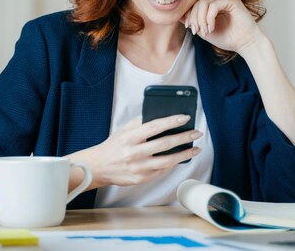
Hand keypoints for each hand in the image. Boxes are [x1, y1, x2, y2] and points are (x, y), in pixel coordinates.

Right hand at [67, 115, 201, 189]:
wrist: (98, 167)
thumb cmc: (113, 146)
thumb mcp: (123, 130)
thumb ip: (140, 123)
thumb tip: (161, 116)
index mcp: (129, 138)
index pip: (154, 126)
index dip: (171, 121)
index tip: (185, 117)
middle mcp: (134, 153)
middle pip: (165, 144)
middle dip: (184, 137)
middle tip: (197, 133)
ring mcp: (138, 168)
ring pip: (167, 161)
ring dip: (184, 154)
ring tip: (196, 149)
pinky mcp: (141, 179)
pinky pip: (161, 170)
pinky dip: (172, 163)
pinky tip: (180, 158)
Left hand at [182, 0, 264, 54]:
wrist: (245, 44)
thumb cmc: (227, 38)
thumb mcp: (205, 30)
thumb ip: (194, 22)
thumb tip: (178, 16)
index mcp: (212, 3)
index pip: (195, 4)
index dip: (189, 15)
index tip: (190, 28)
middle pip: (197, 2)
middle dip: (193, 18)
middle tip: (196, 31)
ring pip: (203, 3)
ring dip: (200, 19)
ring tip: (205, 31)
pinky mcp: (232, 0)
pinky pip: (213, 6)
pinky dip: (209, 18)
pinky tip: (211, 28)